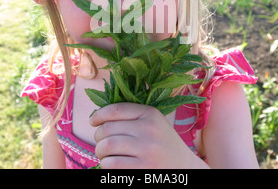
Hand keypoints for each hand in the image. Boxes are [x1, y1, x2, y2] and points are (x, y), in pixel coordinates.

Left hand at [90, 103, 208, 168]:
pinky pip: (111, 164)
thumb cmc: (163, 145)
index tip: (93, 122)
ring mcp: (147, 149)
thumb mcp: (154, 124)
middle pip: (107, 129)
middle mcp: (149, 129)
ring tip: (104, 155)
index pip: (115, 109)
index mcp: (150, 114)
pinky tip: (111, 165)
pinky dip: (105, 165)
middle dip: (98, 137)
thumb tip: (99, 117)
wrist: (185, 168)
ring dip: (100, 152)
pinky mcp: (143, 168)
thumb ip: (132, 117)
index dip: (99, 115)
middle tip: (101, 143)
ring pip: (106, 146)